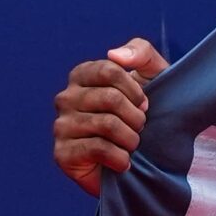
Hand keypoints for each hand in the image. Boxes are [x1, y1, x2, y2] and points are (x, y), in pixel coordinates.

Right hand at [52, 38, 168, 196]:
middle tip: (139, 129)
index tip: (144, 104)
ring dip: (131, 139)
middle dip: (136, 118)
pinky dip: (121, 158)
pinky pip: (99, 149)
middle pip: (110, 98)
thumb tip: (114, 54)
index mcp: (82, 76)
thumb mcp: (154, 75)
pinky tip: (123, 163)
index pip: (109, 70)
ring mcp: (61, 126)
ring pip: (107, 124)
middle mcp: (66, 98)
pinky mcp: (63, 154)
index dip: (135, 90)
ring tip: (132, 145)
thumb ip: (141, 52)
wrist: (145, 162)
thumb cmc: (145, 114)